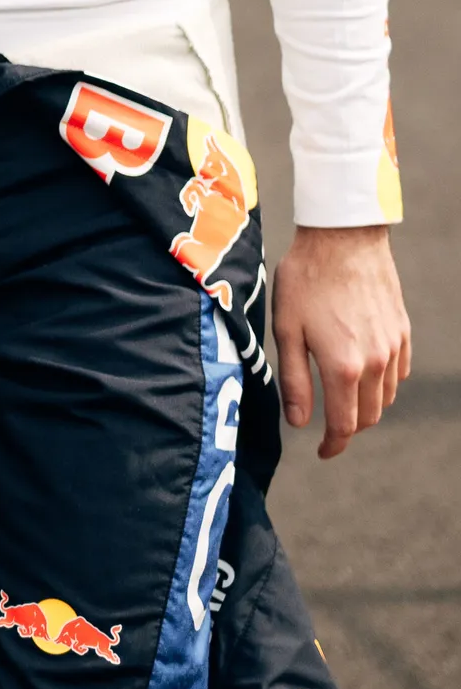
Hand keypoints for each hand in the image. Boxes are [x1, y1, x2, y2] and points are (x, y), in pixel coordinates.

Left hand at [273, 223, 409, 457]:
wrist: (342, 237)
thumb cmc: (306, 279)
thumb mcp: (286, 329)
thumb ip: (294, 380)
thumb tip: (299, 422)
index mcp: (344, 367)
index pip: (345, 426)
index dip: (334, 444)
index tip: (323, 451)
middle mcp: (375, 363)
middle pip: (369, 416)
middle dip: (349, 427)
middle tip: (328, 423)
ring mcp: (393, 347)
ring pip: (386, 396)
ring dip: (367, 405)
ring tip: (343, 396)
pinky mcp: (402, 331)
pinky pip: (398, 371)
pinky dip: (383, 381)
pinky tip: (364, 369)